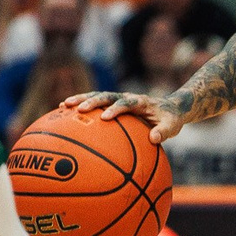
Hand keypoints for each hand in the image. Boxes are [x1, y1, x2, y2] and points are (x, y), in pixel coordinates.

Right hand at [67, 90, 184, 144]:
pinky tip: (64, 112)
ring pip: (97, 96)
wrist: (169, 108)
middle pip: (107, 96)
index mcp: (140, 101)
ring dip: (81, 99)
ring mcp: (118, 99)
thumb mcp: (172, 126)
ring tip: (63, 105)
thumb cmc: (170, 119)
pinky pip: (95, 103)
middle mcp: (127, 97)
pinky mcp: (113, 104)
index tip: (106, 118)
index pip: (127, 103)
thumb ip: (164, 131)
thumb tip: (154, 139)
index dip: (117, 109)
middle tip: (78, 109)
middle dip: (92, 101)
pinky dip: (81, 105)